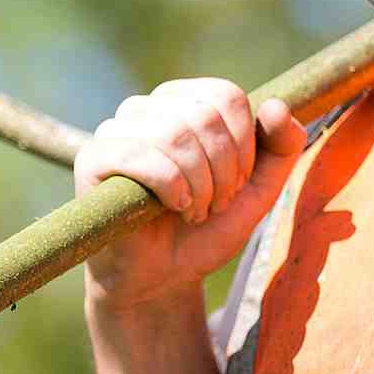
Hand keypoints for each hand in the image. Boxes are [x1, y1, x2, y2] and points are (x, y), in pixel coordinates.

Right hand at [75, 79, 305, 313]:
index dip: (244, 144)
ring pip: (175, 136)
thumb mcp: (257, 192)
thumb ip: (281, 149)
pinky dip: (172, 189)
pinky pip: (143, 156)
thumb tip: (275, 106)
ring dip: (199, 185)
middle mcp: (147, 107)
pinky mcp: (93, 158)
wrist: (161, 278)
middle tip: (216, 204)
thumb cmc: (204, 230)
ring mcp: (116, 130)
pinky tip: (173, 209)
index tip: (238, 183)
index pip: (226, 96)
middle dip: (224, 171)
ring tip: (195, 211)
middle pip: (204, 116)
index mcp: (184, 102)